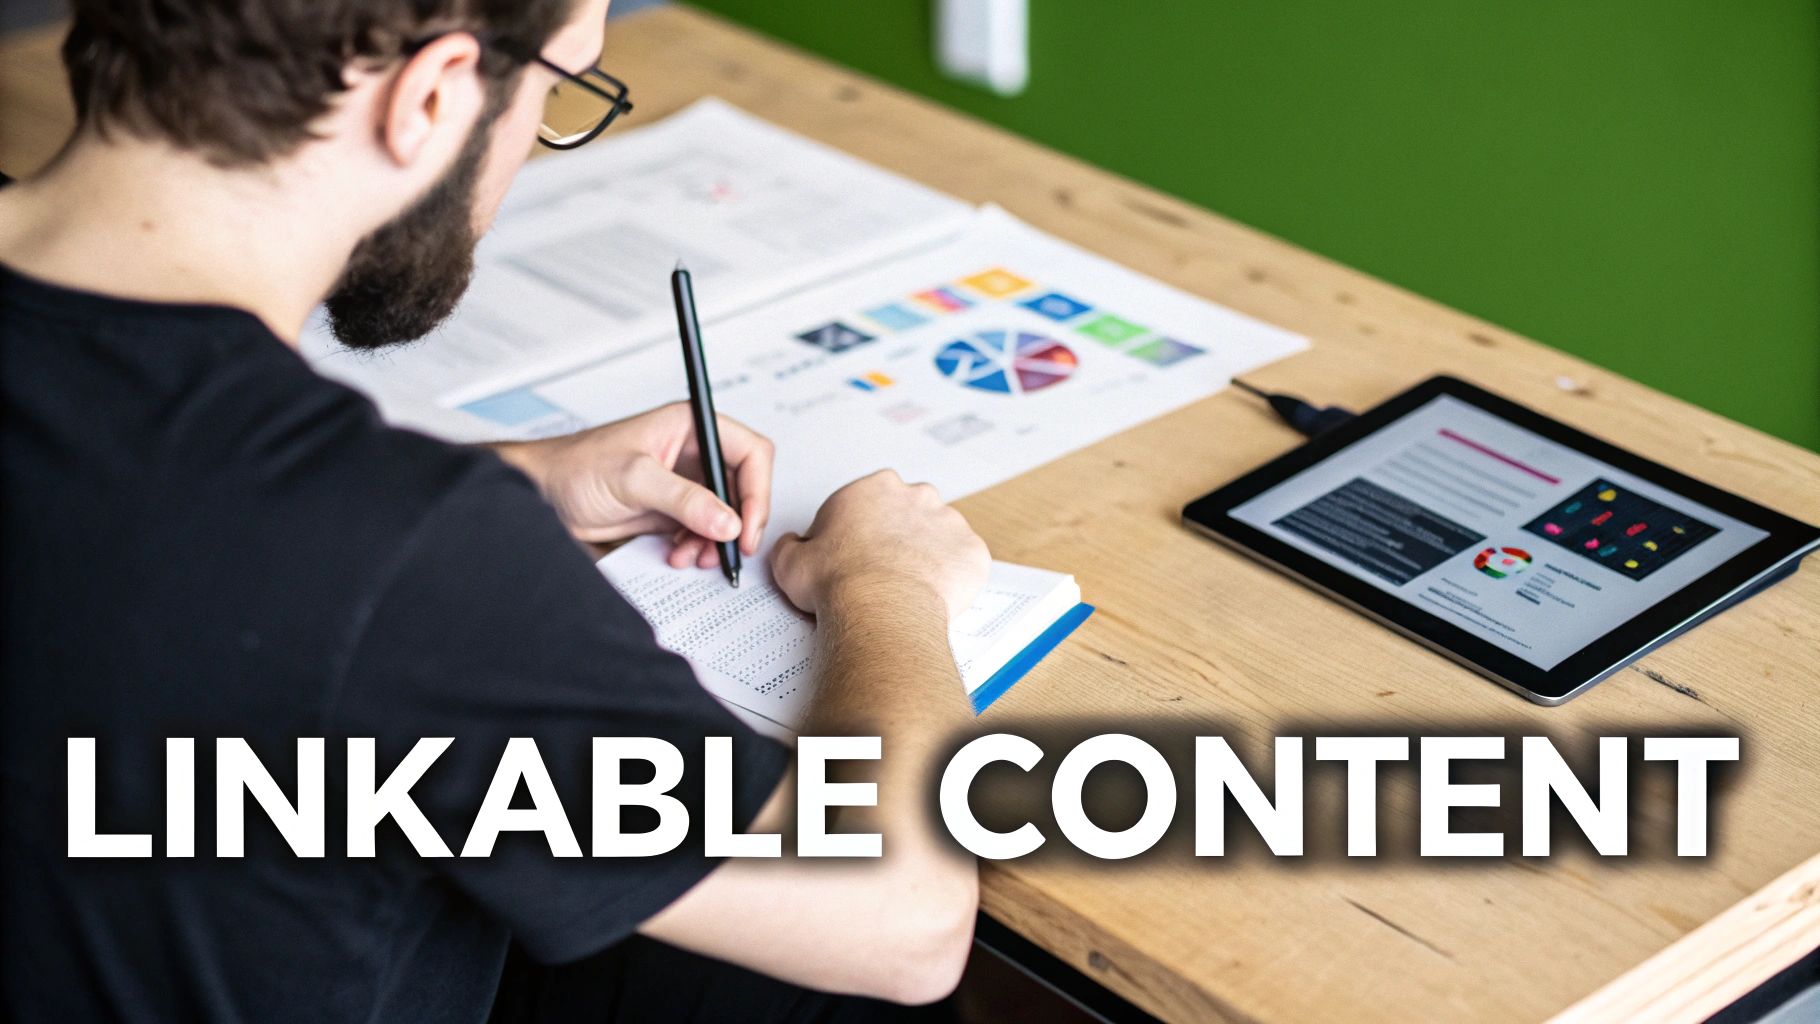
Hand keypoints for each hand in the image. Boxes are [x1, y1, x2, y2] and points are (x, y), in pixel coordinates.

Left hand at [494, 402, 771, 564]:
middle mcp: (693, 452)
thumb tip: (727, 522)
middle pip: (744, 486)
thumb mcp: (632, 478)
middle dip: (739, 522)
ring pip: (727, 514)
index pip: (750, 452)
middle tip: (732, 551)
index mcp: (690, 426)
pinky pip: (704, 531)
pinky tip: (678, 555)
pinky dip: (698, 548)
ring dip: (717, 541)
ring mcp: (685, 483)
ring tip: (694, 557)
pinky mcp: (673, 509)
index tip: (747, 526)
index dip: (757, 490)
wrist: (542, 495)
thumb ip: (683, 499)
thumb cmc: (575, 468)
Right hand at [770, 470, 989, 620]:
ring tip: (910, 587)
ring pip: (941, 537)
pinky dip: (954, 578)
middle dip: (900, 537)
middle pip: (909, 513)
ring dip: (928, 556)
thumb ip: (790, 544)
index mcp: (875, 488)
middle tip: (884, 571)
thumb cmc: (838, 582)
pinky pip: (966, 562)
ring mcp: (950, 522)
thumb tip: (793, 542)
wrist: (880, 609)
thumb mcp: (790, 561)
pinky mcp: (972, 551)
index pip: (869, 503)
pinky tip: (934, 596)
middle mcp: (916, 496)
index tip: (854, 555)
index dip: (860, 531)